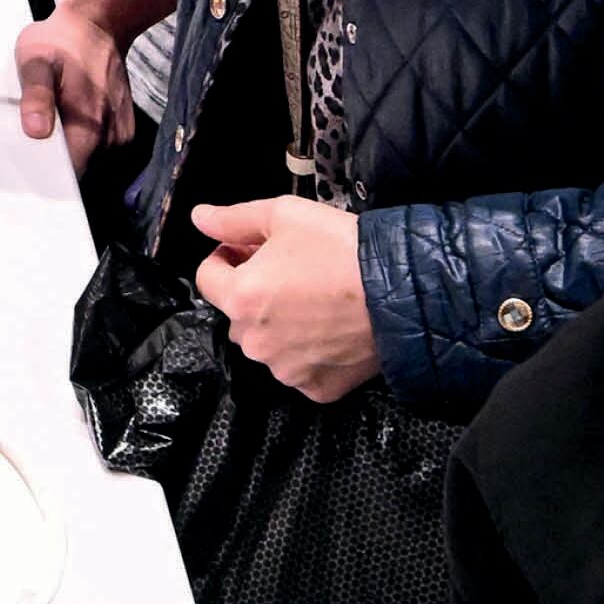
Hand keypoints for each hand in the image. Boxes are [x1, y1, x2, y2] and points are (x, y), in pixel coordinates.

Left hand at [14, 3, 132, 168]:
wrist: (98, 24)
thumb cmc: (60, 41)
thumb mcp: (35, 60)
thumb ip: (36, 97)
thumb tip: (37, 132)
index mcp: (88, 128)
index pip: (67, 174)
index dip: (46, 174)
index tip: (29, 163)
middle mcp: (110, 137)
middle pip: (79, 169)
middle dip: (55, 161)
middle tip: (34, 136)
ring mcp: (121, 133)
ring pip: (90, 158)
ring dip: (71, 147)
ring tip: (53, 122)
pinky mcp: (124, 127)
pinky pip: (100, 146)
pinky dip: (84, 138)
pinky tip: (70, 118)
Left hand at [189, 197, 381, 402]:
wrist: (402, 293)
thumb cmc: (344, 252)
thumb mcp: (285, 215)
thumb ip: (233, 219)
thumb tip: (200, 218)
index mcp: (240, 298)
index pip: (207, 278)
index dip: (226, 257)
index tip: (248, 249)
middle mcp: (255, 341)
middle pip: (238, 312)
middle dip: (255, 291)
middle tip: (292, 271)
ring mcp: (285, 369)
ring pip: (267, 342)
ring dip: (280, 323)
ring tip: (317, 299)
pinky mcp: (316, 388)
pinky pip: (300, 367)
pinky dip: (309, 351)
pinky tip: (331, 328)